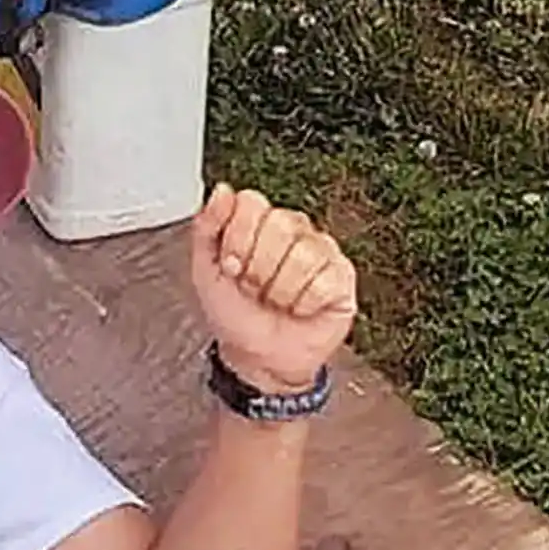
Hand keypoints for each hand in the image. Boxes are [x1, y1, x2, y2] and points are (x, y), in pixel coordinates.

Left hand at [191, 185, 357, 398]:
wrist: (258, 358)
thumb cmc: (235, 313)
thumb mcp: (205, 269)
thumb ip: (206, 225)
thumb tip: (222, 191)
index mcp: (259, 219)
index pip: (251, 202)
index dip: (237, 239)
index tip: (231, 265)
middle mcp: (294, 227)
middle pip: (279, 224)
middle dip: (258, 269)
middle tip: (255, 287)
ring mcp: (321, 249)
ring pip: (302, 256)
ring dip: (280, 291)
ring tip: (277, 300)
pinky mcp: (343, 276)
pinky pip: (323, 281)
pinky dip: (304, 304)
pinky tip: (300, 308)